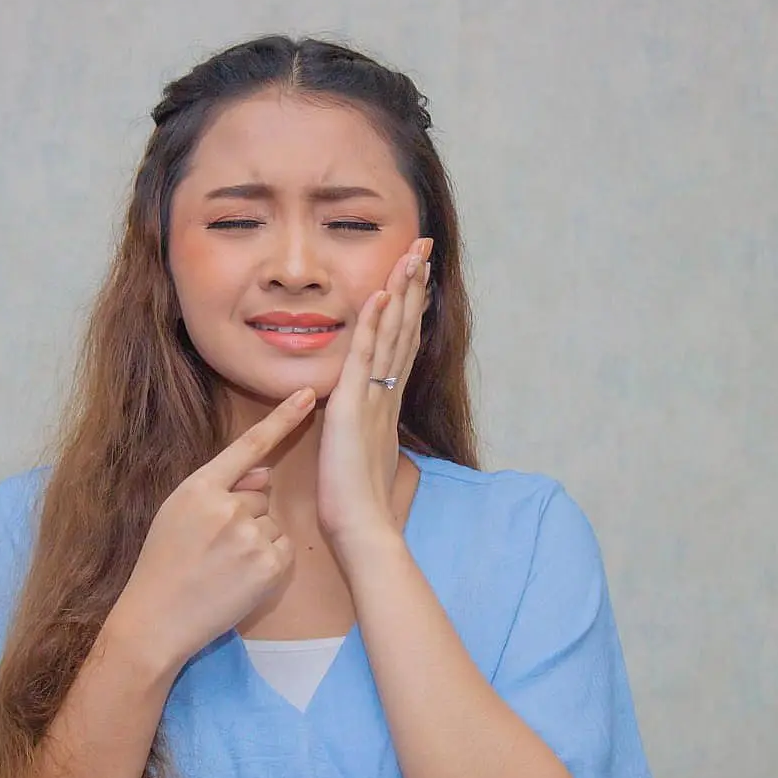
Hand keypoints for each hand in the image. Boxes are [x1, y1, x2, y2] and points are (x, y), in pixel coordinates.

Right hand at [115, 388, 317, 668]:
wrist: (157, 618)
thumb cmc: (163, 562)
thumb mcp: (177, 512)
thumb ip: (221, 486)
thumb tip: (265, 472)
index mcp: (200, 487)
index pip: (249, 444)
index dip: (283, 417)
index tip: (309, 393)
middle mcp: (229, 507)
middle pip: (260, 495)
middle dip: (244, 515)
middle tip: (213, 547)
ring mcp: (251, 537)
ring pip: (271, 522)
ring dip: (256, 539)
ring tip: (223, 566)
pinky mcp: (270, 566)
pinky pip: (283, 548)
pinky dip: (268, 562)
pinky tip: (240, 578)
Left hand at [317, 237, 432, 551]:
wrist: (362, 528)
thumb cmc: (358, 504)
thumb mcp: (360, 457)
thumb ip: (366, 434)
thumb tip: (366, 428)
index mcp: (384, 405)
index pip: (400, 346)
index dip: (410, 310)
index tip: (417, 278)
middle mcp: (385, 394)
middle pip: (403, 329)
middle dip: (413, 287)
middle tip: (422, 249)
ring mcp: (373, 397)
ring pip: (391, 334)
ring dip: (400, 292)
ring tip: (410, 256)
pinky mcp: (355, 406)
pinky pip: (366, 357)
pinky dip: (375, 324)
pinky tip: (382, 294)